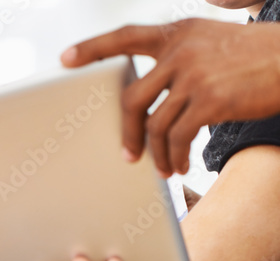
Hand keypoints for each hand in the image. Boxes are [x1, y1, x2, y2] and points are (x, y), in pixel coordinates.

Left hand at [62, 19, 279, 175]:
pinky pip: (177, 136)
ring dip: (156, 152)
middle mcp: (181, 49)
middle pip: (130, 96)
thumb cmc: (257, 58)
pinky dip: (176, 155)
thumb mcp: (214, 42)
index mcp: (178, 32)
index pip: (124, 36)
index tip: (64, 59)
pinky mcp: (209, 99)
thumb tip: (147, 96)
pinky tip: (182, 165)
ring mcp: (194, 74)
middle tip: (128, 155)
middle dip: (125, 131)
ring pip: (153, 123)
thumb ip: (180, 57)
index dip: (92, 48)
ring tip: (164, 168)